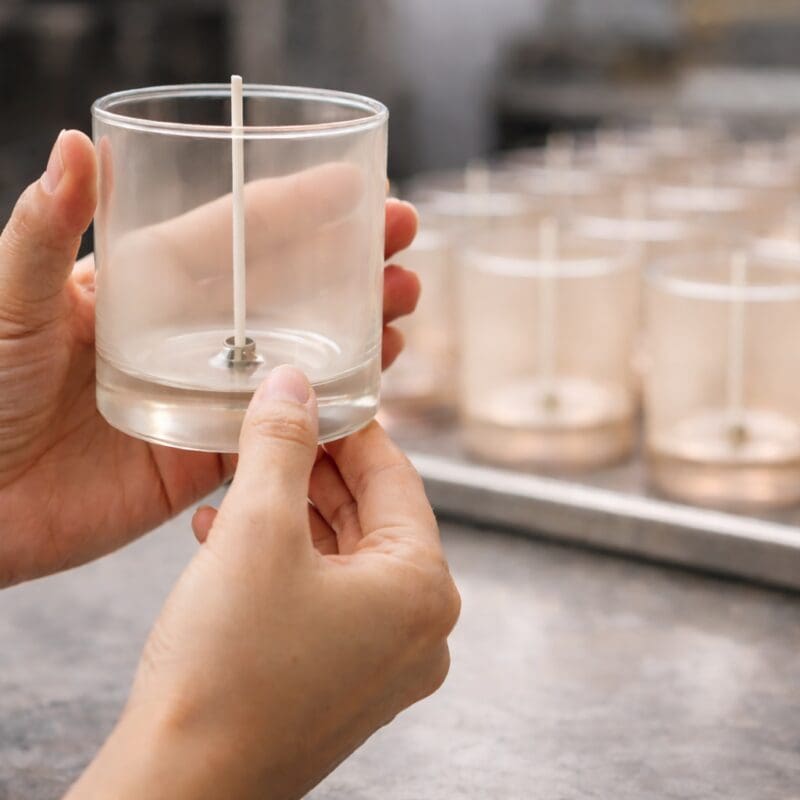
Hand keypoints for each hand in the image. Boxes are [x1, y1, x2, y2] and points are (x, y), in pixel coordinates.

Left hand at [0, 130, 419, 586]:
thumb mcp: (9, 301)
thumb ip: (42, 232)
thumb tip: (73, 145)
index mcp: (147, 288)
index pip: (237, 235)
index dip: (301, 208)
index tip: (360, 189)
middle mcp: (186, 337)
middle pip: (286, 293)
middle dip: (350, 266)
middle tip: (402, 247)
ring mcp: (203, 395)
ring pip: (297, 359)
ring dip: (354, 333)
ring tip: (402, 311)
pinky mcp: (207, 455)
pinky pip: (281, 433)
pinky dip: (330, 413)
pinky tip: (371, 391)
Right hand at [67, 366, 459, 799]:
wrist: (179, 790)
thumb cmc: (227, 671)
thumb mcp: (256, 529)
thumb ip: (282, 444)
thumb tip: (295, 385)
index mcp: (424, 590)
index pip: (395, 477)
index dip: (351, 428)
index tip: (316, 397)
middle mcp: (418, 630)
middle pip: (371, 517)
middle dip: (315, 470)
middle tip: (274, 431)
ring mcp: (383, 663)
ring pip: (343, 557)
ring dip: (291, 513)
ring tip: (242, 480)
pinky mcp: (341, 682)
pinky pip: (324, 598)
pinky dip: (283, 561)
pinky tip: (226, 537)